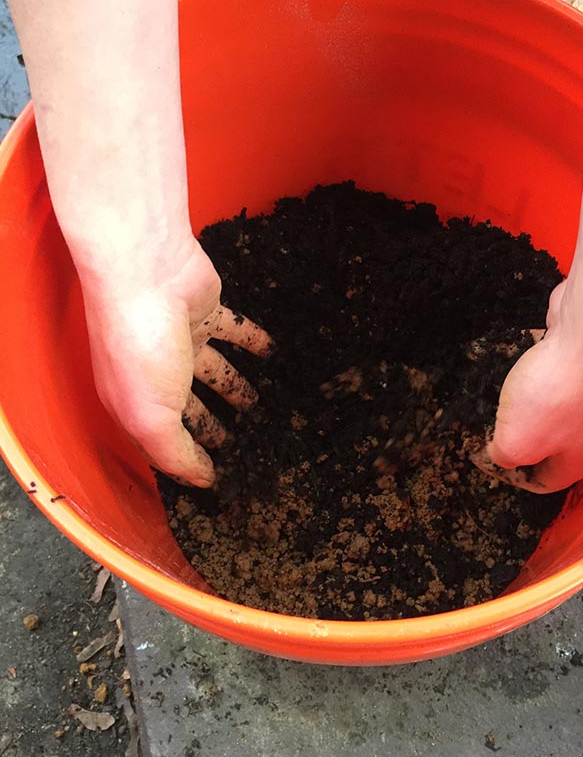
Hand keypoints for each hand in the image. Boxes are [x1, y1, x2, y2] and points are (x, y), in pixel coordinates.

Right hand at [80, 240, 270, 486]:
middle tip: (244, 448)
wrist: (147, 272)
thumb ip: (175, 455)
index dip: (189, 462)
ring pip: (215, 371)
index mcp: (134, 405)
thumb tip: (202, 483)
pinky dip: (254, 342)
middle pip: (190, 409)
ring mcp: (181, 341)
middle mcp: (155, 374)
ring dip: (235, 387)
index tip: (217, 479)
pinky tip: (274, 353)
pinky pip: (236, 331)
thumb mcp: (151, 418)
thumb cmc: (140, 348)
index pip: (163, 443)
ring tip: (259, 405)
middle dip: (212, 429)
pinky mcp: (206, 313)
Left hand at [476, 281, 582, 492]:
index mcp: (579, 460)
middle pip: (547, 442)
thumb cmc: (559, 393)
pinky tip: (510, 355)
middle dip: (515, 432)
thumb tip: (499, 454)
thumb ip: (503, 455)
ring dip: (521, 396)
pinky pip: (551, 370)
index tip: (483, 458)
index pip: (543, 482)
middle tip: (486, 422)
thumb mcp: (517, 441)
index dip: (510, 476)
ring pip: (548, 404)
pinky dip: (532, 364)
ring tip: (492, 388)